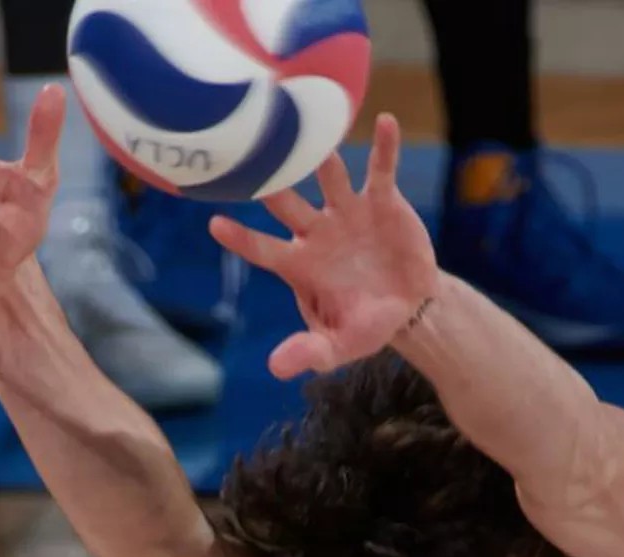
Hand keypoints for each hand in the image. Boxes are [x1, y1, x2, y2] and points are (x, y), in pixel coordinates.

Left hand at [210, 115, 437, 379]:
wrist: (408, 307)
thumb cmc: (365, 324)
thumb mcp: (339, 347)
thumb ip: (309, 354)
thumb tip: (275, 368)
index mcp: (299, 264)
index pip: (263, 250)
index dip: (241, 239)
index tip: (215, 224)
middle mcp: (317, 231)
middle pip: (288, 205)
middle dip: (273, 186)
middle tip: (252, 159)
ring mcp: (347, 211)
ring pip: (331, 180)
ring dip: (324, 160)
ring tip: (315, 139)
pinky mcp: (381, 201)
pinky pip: (381, 171)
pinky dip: (385, 148)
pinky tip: (385, 121)